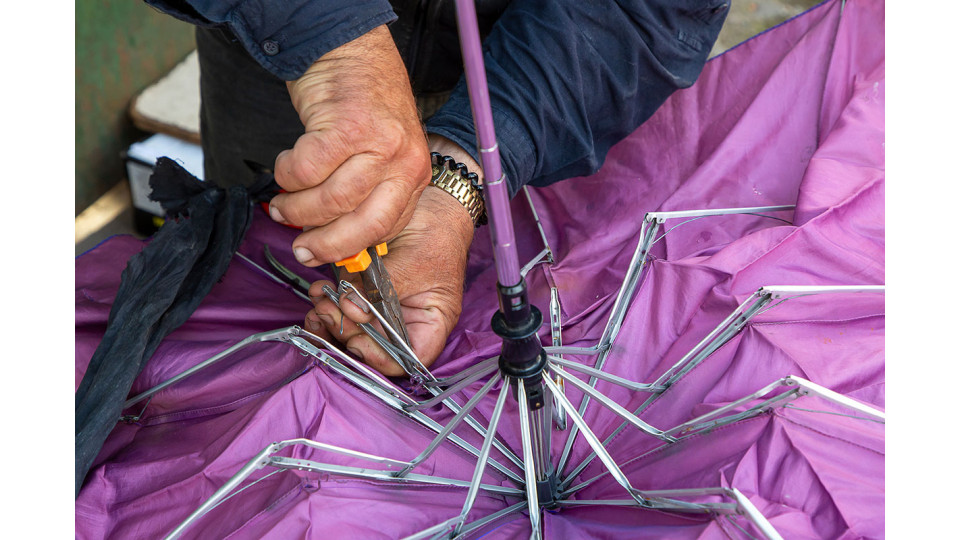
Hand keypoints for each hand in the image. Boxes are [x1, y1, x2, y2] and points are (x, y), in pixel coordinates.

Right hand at [269, 25, 430, 265]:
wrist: (350, 50)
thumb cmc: (361, 105)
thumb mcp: (381, 153)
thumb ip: (367, 193)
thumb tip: (331, 238)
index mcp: (414, 175)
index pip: (385, 229)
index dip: (348, 248)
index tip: (320, 254)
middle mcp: (404, 161)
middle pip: (363, 224)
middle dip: (325, 243)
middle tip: (299, 245)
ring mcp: (378, 143)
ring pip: (331, 200)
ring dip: (298, 208)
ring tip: (282, 203)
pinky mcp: (347, 126)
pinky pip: (306, 170)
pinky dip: (288, 174)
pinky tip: (285, 166)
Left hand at [304, 137, 479, 374]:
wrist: (430, 203)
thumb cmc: (437, 232)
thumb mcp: (415, 262)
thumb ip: (382, 290)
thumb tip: (351, 310)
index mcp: (429, 322)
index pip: (407, 359)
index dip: (380, 357)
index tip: (356, 340)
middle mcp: (405, 321)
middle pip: (373, 348)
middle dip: (346, 334)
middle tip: (329, 310)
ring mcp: (383, 308)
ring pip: (352, 332)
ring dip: (331, 321)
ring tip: (321, 299)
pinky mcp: (364, 292)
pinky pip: (342, 309)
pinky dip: (327, 305)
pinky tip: (320, 292)